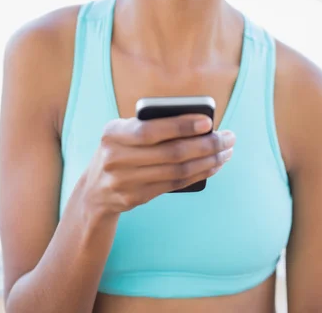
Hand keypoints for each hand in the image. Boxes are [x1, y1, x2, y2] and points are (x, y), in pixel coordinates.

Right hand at [82, 114, 234, 216]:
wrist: (94, 190)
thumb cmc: (119, 149)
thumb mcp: (123, 132)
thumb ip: (150, 125)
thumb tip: (199, 124)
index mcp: (113, 133)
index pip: (151, 130)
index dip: (181, 126)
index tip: (208, 122)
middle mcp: (115, 158)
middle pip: (171, 153)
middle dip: (206, 144)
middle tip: (228, 137)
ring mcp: (124, 182)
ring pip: (177, 171)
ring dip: (208, 161)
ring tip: (226, 151)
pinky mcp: (135, 199)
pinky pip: (174, 185)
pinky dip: (198, 174)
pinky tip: (213, 166)